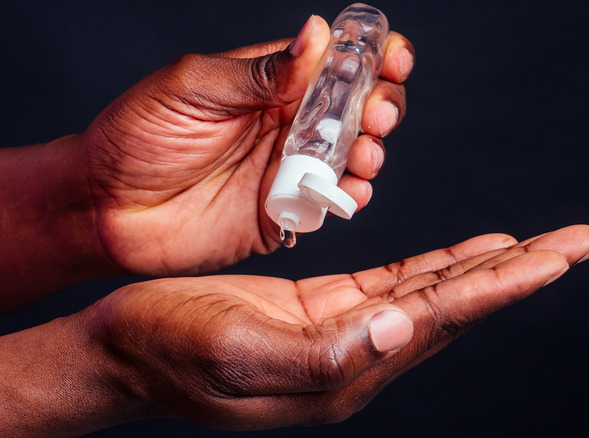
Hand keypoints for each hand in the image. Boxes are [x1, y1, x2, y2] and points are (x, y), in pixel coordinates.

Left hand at [81, 16, 413, 275]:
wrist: (104, 209)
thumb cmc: (136, 137)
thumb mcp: (193, 87)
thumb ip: (260, 71)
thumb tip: (317, 35)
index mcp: (271, 82)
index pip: (337, 61)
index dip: (373, 55)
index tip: (391, 58)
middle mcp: (289, 123)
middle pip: (359, 108)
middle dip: (382, 105)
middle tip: (374, 115)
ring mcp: (290, 169)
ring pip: (355, 155)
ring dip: (372, 151)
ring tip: (362, 153)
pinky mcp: (286, 212)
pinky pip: (332, 203)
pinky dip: (352, 196)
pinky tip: (349, 190)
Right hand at [89, 225, 588, 429]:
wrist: (126, 352)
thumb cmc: (169, 349)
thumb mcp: (236, 352)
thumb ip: (323, 353)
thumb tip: (401, 329)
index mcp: (348, 369)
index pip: (446, 318)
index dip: (506, 283)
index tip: (561, 257)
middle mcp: (362, 355)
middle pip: (461, 304)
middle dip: (524, 271)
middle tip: (583, 243)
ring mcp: (349, 332)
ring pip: (439, 293)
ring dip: (493, 266)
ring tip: (544, 246)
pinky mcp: (329, 310)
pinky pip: (401, 284)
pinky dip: (442, 265)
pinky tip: (472, 253)